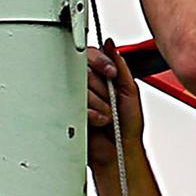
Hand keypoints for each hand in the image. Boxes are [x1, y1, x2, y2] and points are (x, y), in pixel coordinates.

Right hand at [84, 45, 140, 170]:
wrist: (119, 150)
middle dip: (102, 87)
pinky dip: (90, 113)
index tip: (111, 74)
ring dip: (98, 103)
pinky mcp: (66, 113)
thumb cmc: (126, 124)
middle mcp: (85, 86)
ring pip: (78, 87)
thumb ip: (120, 67)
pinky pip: (73, 104)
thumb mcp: (129, 91)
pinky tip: (97, 121)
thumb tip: (110, 45)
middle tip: (111, 100)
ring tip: (107, 115)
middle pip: (83, 70)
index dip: (101, 62)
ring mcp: (73, 99)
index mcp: (100, 78)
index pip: (90, 55)